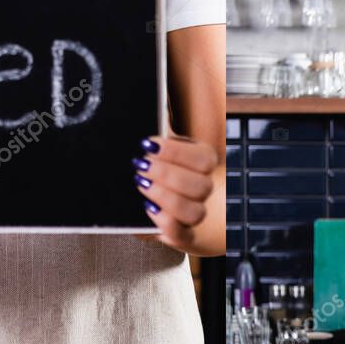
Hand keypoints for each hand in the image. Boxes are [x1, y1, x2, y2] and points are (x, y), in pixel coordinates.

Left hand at [132, 134, 216, 251]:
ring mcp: (195, 214)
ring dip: (166, 198)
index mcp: (204, 161)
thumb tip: (153, 107)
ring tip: (141, 184)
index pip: (202, 158)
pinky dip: (165, 223)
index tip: (148, 144)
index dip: (176, 152)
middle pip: (201, 185)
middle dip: (167, 174)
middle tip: (140, 165)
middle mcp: (204, 188)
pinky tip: (148, 208)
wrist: (163, 202)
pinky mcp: (182, 236)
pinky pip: (181, 236)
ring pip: (194, 212)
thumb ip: (159, 127)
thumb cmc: (160, 166)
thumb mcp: (161, 145)